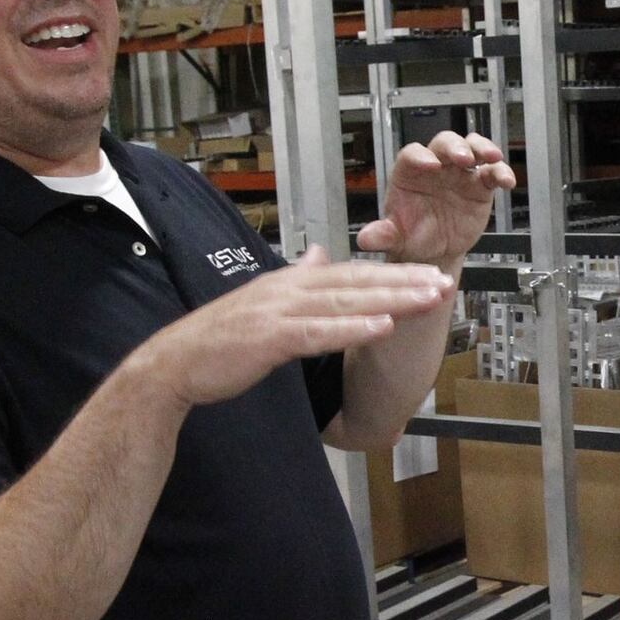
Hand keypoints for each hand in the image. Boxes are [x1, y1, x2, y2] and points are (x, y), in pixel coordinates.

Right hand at [132, 246, 454, 408]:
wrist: (175, 364)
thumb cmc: (218, 340)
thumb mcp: (262, 300)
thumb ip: (295, 276)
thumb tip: (319, 255)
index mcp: (290, 282)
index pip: (351, 274)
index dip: (393, 273)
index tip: (429, 273)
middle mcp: (288, 289)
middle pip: (357, 282)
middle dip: (404, 281)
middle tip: (445, 280)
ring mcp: (278, 312)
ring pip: (346, 302)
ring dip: (391, 299)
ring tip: (428, 298)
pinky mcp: (269, 338)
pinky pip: (318, 333)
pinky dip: (352, 329)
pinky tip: (383, 327)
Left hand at [355, 131, 516, 266]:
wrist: (434, 254)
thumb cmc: (411, 239)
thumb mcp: (395, 238)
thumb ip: (383, 235)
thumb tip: (366, 238)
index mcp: (410, 174)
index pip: (413, 154)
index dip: (421, 156)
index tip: (430, 165)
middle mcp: (436, 168)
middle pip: (445, 144)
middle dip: (455, 147)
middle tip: (463, 158)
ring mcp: (459, 175)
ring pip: (471, 148)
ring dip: (482, 149)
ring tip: (491, 158)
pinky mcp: (479, 187)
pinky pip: (492, 173)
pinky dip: (501, 173)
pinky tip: (507, 181)